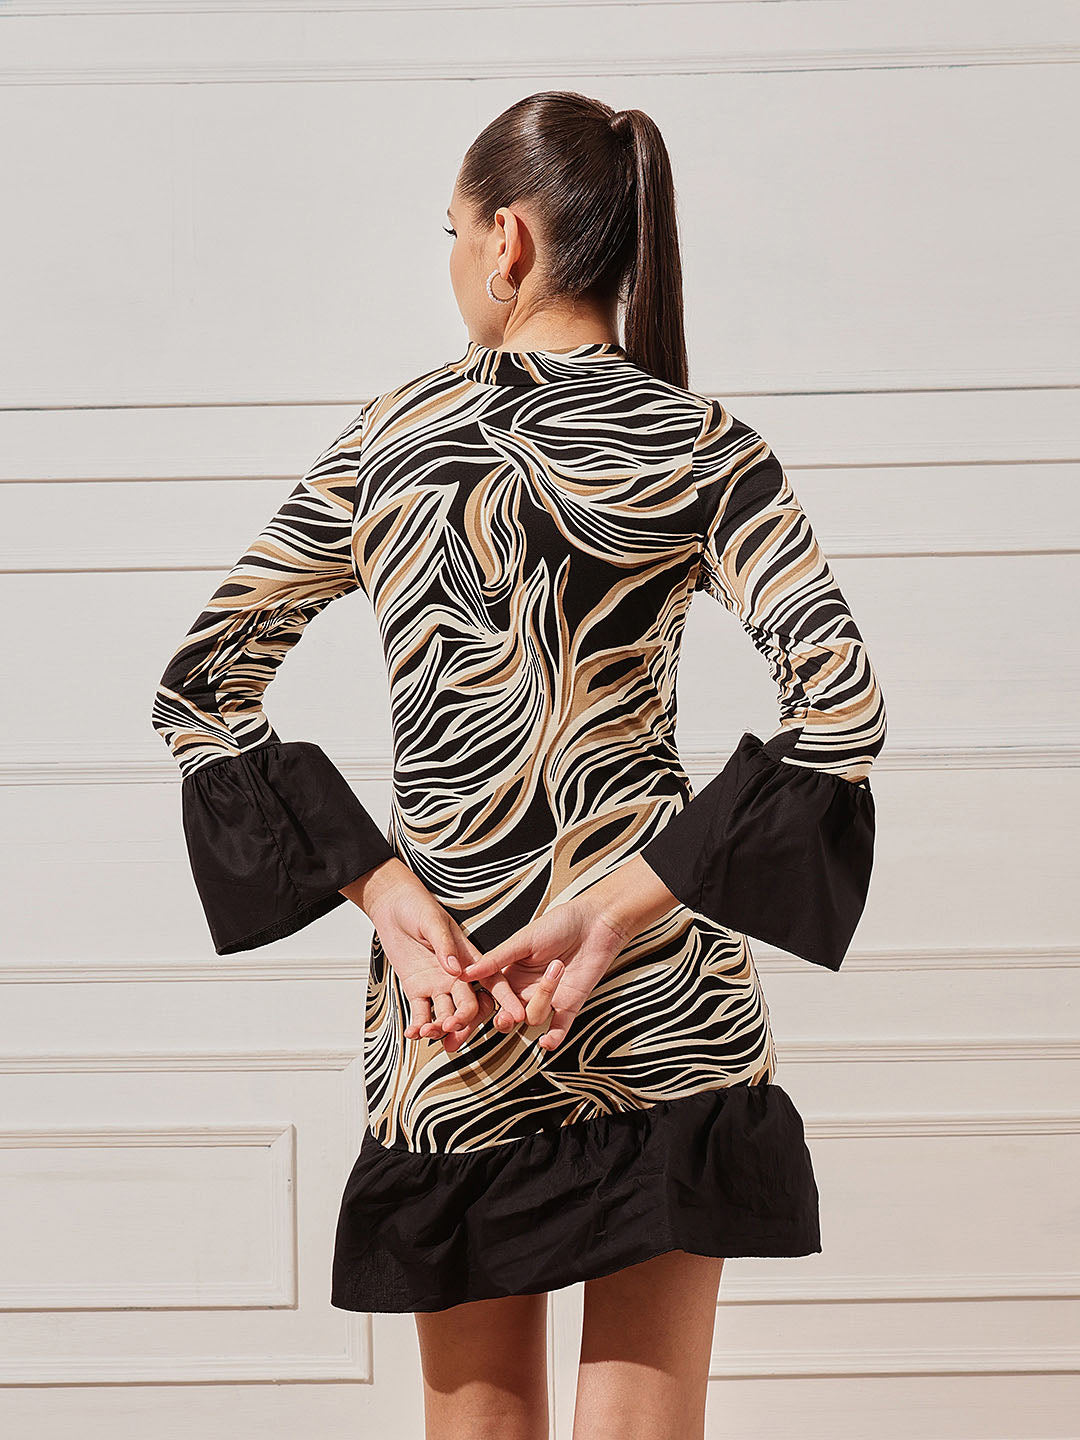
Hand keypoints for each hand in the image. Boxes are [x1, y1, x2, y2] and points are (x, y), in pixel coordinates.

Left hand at [341, 858, 525, 1051]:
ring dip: (441, 1027)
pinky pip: (421, 1012)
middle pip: (471, 1006)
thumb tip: (454, 969)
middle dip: (466, 1021)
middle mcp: (457, 976)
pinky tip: (413, 1033)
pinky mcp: (417, 989)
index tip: (516, 1016)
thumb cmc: (417, 906)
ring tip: (429, 1032)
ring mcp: (437, 985)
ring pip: (446, 1014)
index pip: (493, 981)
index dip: (505, 999)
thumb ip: (444, 945)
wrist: (392, 906)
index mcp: (469, 958)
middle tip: (455, 1028)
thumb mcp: (432, 921)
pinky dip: (419, 1025)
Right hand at [452, 895, 630, 1051]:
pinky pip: (559, 1028)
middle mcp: (526, 988)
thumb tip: (464, 972)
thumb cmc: (560, 923)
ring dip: (544, 997)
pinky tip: (546, 1043)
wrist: (596, 922)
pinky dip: (553, 1038)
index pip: (492, 995)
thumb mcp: (523, 939)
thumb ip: (497, 959)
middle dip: (505, 1019)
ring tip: (557, 967)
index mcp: (511, 972)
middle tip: (507, 1017)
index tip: (478, 1011)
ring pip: (534, 1017)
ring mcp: (549, 999)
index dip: (486, 1004)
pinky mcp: (570, 1004)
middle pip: (509, 1015)